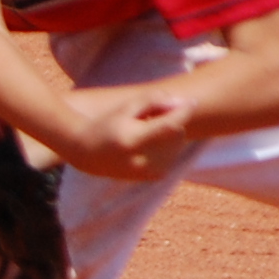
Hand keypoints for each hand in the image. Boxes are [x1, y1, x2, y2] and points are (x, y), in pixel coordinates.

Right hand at [59, 87, 193, 180]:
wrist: (86, 153)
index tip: (192, 101)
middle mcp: (141, 160)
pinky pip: (173, 156)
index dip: (183, 112)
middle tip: (150, 117)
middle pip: (176, 133)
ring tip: (146, 132)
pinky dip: (167, 147)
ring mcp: (148, 171)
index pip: (168, 125)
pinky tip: (149, 144)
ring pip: (177, 145)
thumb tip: (182, 102)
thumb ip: (153, 100)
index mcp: (132, 140)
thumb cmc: (107, 124)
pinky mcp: (153, 177)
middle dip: (170, 121)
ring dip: (169, 134)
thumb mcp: (126, 107)